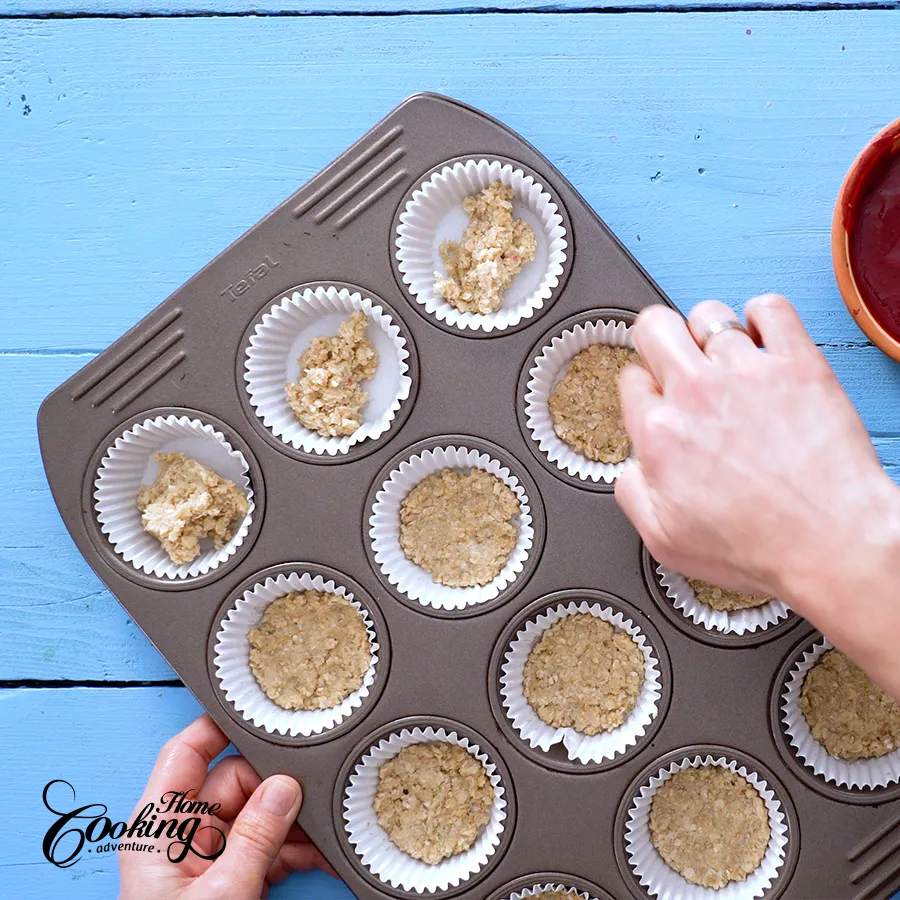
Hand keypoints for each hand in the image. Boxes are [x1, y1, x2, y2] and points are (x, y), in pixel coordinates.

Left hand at [119, 714, 335, 899]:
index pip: (187, 753)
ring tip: (328, 831)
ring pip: (261, 814)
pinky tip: (322, 854)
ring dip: (296, 824)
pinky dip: (296, 850)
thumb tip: (286, 786)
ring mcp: (210, 855)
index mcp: (161, 827)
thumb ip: (256, 836)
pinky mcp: (232, 875)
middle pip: (238, 782)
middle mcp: (184, 833)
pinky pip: (268, 845)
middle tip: (317, 793)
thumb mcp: (222, 894)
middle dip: (280, 789)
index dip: (221, 726)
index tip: (263, 708)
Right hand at [616, 294, 899, 694]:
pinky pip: (769, 307)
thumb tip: (631, 467)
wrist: (830, 543)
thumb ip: (631, 493)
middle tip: (674, 359)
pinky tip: (764, 339)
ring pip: (708, 315)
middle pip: (654, 326)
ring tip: (725, 359)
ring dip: (709, 334)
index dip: (644, 390)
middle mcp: (696, 392)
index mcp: (659, 432)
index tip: (659, 400)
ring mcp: (746, 371)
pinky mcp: (796, 362)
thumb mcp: (664, 539)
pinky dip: (763, 316)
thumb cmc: (758, 545)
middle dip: (657, 339)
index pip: (631, 379)